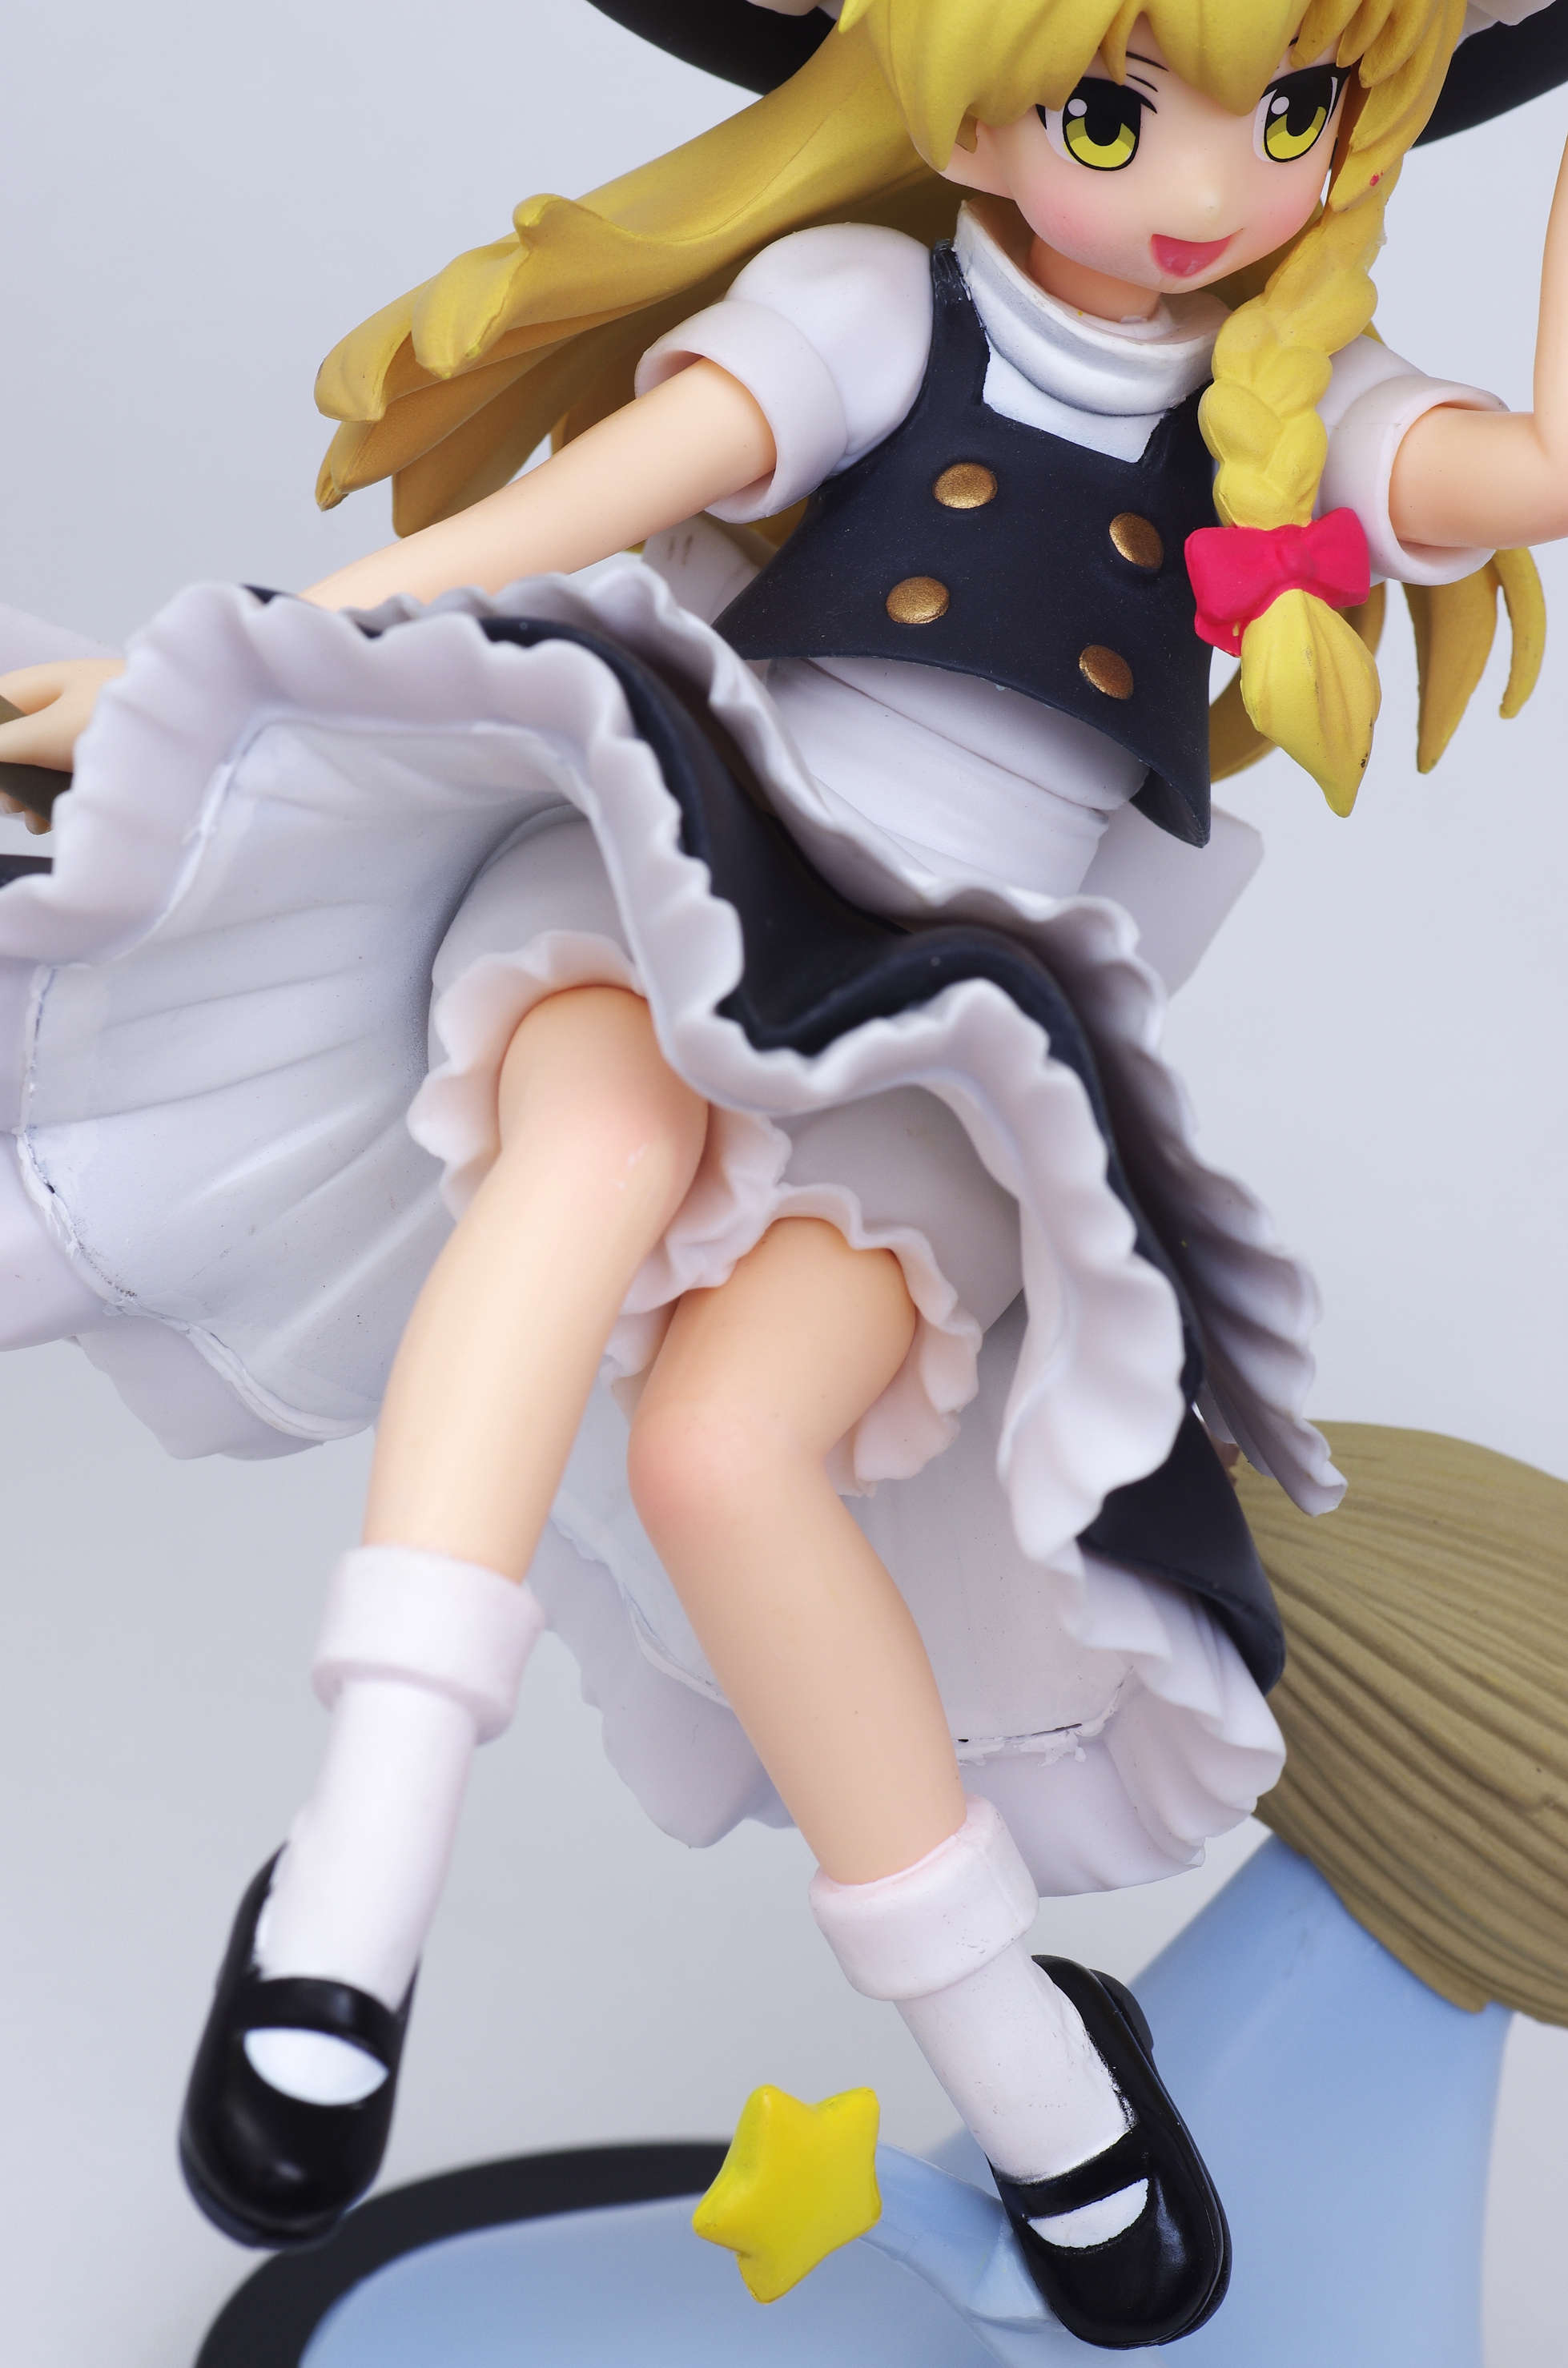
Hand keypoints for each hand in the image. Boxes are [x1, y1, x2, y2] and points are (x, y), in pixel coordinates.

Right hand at [0, 657, 124, 832]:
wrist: (204, 734)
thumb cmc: (124, 723)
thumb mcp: (51, 732)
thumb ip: (6, 743)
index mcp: (50, 682)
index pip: (1, 700)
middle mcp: (71, 701)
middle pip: (21, 735)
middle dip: (8, 772)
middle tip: (8, 805)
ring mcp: (96, 729)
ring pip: (48, 760)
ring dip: (31, 790)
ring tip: (31, 820)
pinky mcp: (118, 758)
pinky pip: (77, 775)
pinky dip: (63, 795)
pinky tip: (60, 820)